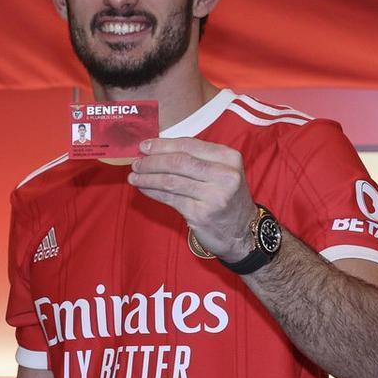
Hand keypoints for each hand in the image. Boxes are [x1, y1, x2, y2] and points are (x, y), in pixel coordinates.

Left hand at [127, 137, 257, 259]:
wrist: (243, 232)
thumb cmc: (226, 197)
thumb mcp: (222, 172)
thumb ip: (196, 158)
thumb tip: (157, 149)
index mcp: (229, 157)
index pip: (189, 145)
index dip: (162, 144)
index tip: (144, 145)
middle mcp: (224, 175)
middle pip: (179, 161)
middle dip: (152, 160)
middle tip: (136, 162)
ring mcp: (214, 195)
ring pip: (171, 180)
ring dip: (148, 177)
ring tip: (134, 176)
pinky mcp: (201, 214)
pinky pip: (170, 198)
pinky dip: (153, 192)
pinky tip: (143, 188)